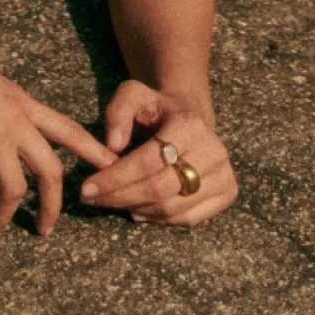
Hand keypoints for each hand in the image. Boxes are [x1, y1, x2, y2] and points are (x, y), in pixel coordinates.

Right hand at [0, 33, 117, 238]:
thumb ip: (6, 107)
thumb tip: (12, 128)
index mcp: (22, 101)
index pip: (68, 129)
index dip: (93, 152)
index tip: (111, 169)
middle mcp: (16, 118)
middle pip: (51, 171)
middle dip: (52, 206)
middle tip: (44, 229)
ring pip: (16, 189)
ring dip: (6, 216)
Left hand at [80, 80, 237, 225]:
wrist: (190, 116)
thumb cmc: (156, 108)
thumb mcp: (133, 95)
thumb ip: (118, 112)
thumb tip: (113, 145)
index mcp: (189, 125)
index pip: (147, 162)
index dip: (115, 178)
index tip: (87, 188)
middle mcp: (213, 152)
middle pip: (160, 189)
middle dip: (121, 197)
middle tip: (93, 200)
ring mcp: (224, 175)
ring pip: (173, 209)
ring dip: (137, 210)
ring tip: (112, 202)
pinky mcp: (228, 193)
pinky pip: (188, 219)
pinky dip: (159, 219)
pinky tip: (137, 209)